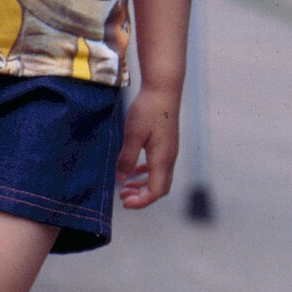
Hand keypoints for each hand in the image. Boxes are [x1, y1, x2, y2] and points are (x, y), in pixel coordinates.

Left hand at [116, 82, 178, 208]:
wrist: (163, 89)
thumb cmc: (148, 110)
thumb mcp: (133, 134)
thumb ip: (127, 159)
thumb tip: (121, 179)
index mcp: (162, 158)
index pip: (156, 191)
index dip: (141, 201)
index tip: (124, 202)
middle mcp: (169, 157)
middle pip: (160, 187)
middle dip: (142, 197)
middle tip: (122, 197)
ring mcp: (169, 150)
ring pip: (159, 177)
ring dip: (143, 186)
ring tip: (125, 187)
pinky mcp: (167, 144)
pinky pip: (159, 166)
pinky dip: (146, 174)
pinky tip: (134, 171)